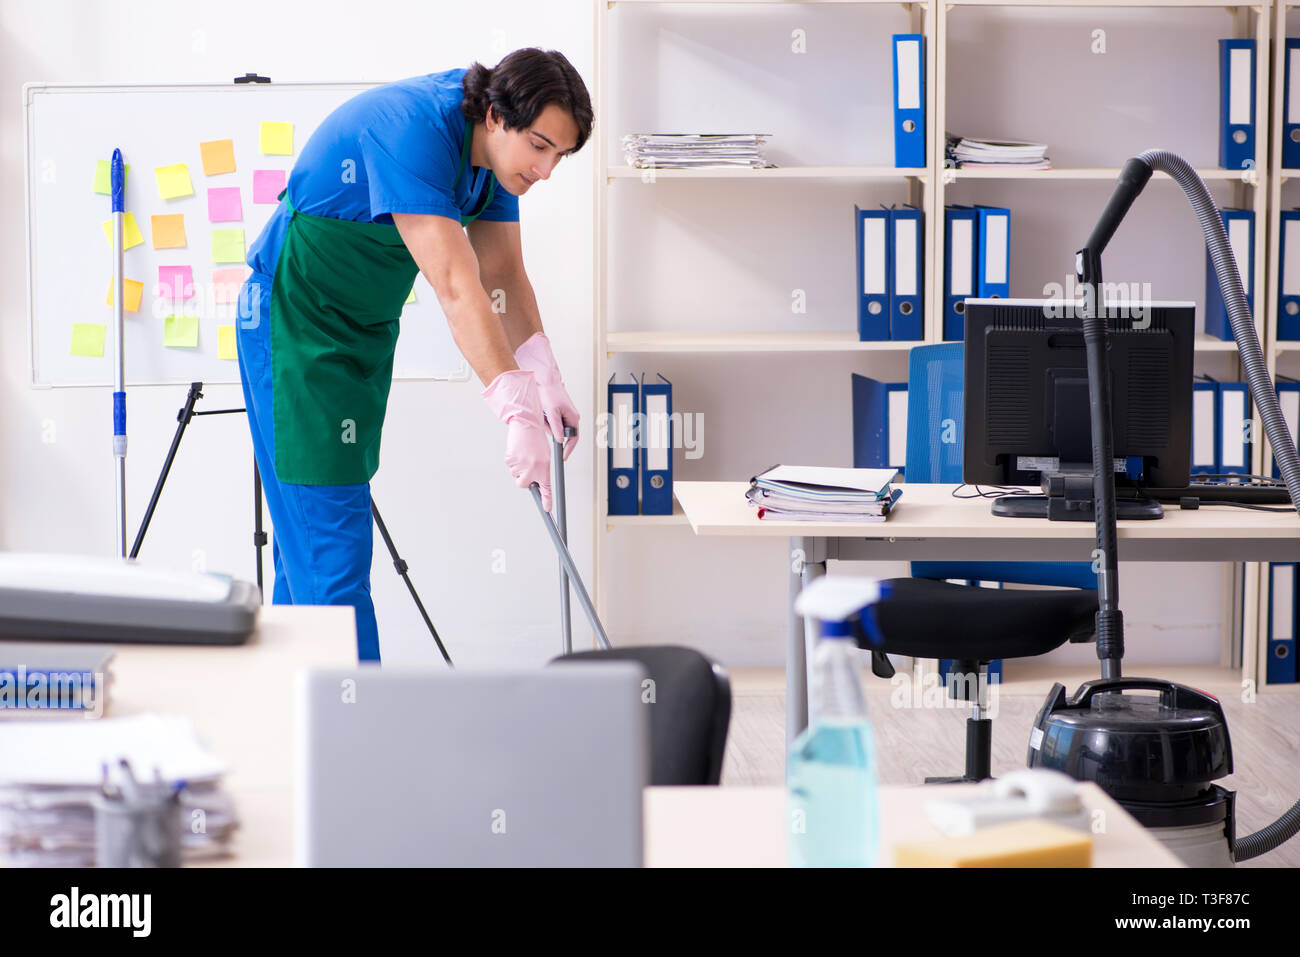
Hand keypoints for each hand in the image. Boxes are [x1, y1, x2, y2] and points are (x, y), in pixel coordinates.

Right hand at [481, 369, 551, 510]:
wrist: (526, 424)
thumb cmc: (537, 440)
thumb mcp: (545, 456)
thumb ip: (541, 470)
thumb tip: (535, 482)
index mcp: (544, 468)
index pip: (546, 489)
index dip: (547, 501)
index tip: (548, 510)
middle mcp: (533, 469)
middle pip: (524, 484)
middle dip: (525, 479)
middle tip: (528, 467)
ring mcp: (520, 465)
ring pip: (516, 474)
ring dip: (519, 467)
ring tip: (524, 453)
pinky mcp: (510, 460)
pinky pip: (510, 466)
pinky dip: (513, 461)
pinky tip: (518, 451)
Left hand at [514, 332, 579, 459]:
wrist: (544, 381)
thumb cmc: (550, 393)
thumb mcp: (552, 413)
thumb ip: (556, 428)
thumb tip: (560, 440)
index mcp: (573, 417)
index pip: (574, 438)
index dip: (568, 449)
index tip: (563, 457)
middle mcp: (571, 417)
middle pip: (564, 434)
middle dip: (554, 433)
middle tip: (546, 426)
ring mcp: (565, 415)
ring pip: (556, 429)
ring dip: (548, 426)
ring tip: (543, 415)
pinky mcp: (558, 413)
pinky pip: (552, 423)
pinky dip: (546, 421)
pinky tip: (543, 413)